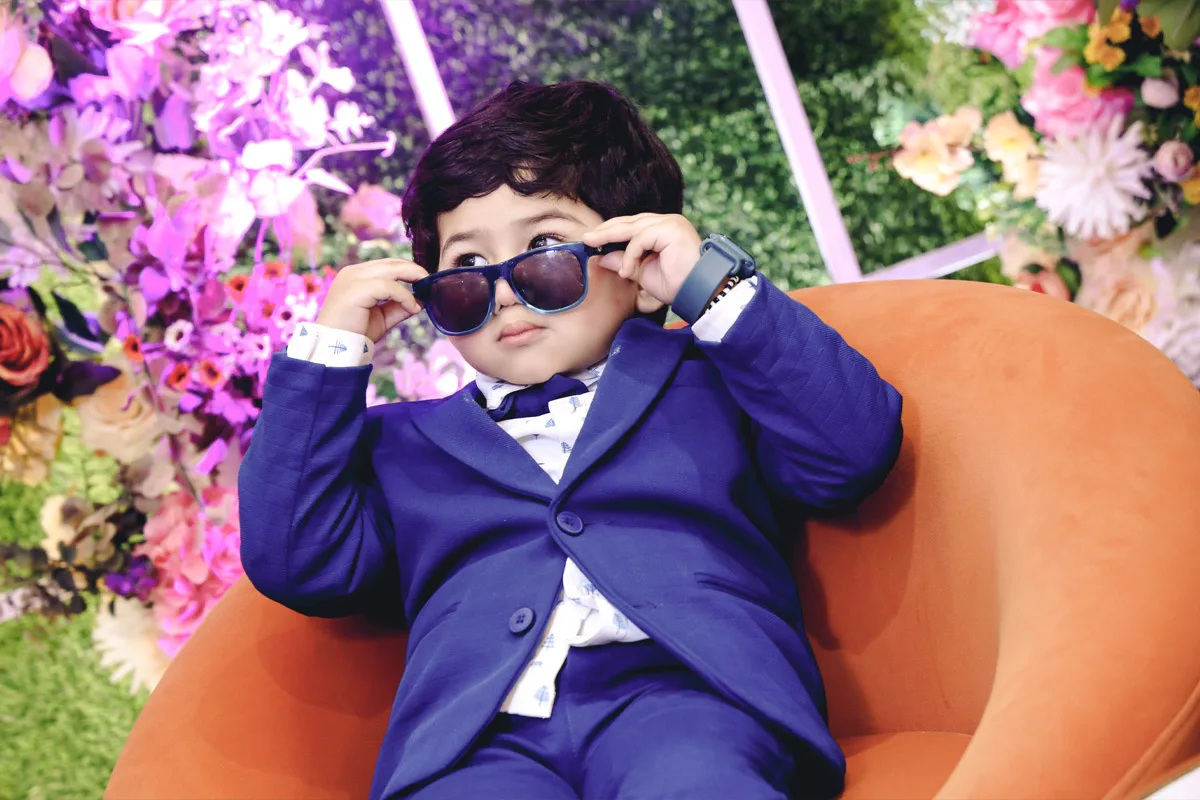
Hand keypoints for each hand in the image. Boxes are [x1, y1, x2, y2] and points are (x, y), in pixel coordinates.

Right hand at [315, 258, 426, 342]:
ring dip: (412, 278)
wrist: (333, 349)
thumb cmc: (354, 334)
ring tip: (424, 293)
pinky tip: (412, 307)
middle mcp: (353, 272)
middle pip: (391, 262)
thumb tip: (419, 301)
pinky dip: (404, 295)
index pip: (387, 264)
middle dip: (414, 270)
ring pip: (392, 269)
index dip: (408, 270)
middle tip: (430, 282)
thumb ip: (398, 307)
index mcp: (356, 276)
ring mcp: (353, 278)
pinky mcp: (357, 290)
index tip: (424, 282)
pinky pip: (389, 286)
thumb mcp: (381, 317)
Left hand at [582, 214, 702, 305]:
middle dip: (605, 230)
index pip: (631, 225)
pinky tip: (626, 271)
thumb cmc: (676, 285)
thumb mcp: (642, 273)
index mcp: (662, 229)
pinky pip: (640, 239)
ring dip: (612, 239)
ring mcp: (670, 223)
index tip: (591, 240)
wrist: (698, 294)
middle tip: (586, 238)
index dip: (610, 232)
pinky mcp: (670, 229)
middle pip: (629, 222)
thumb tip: (601, 257)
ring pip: (632, 227)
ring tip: (594, 247)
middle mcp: (667, 222)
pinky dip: (630, 255)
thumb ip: (624, 262)